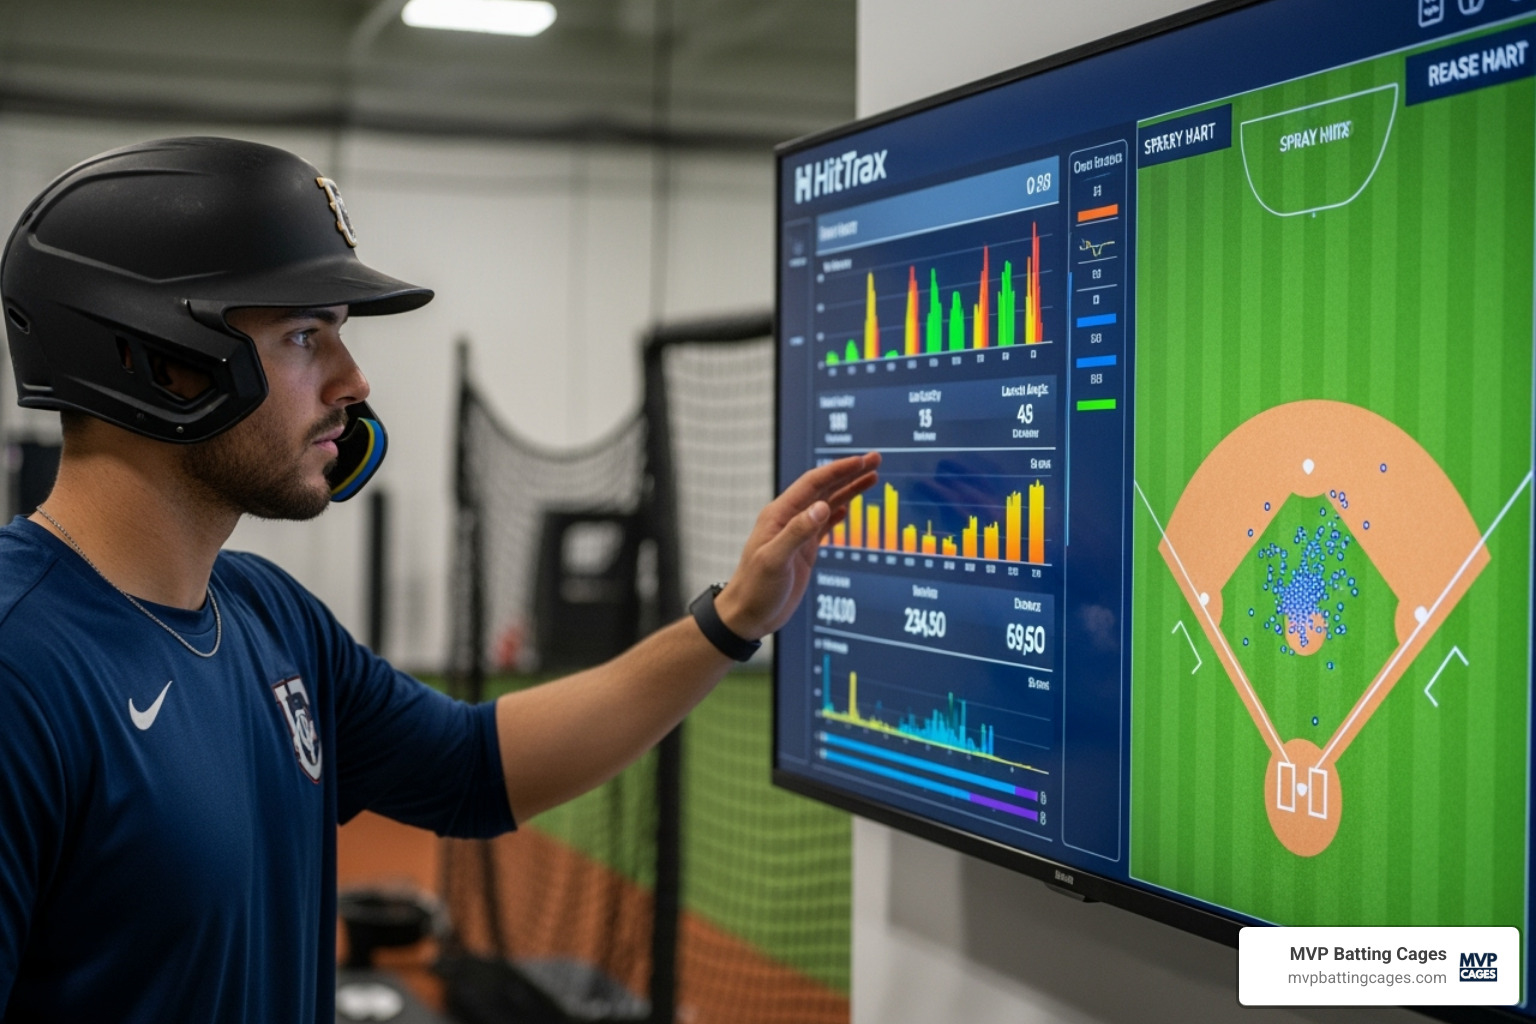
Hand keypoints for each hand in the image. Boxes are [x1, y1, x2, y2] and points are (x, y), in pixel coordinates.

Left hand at [714, 453, 879, 639]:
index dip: (839, 470)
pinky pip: (824, 525)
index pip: (813, 484)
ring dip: (848, 490)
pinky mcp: (803, 550)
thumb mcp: (774, 560)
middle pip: (823, 488)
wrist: (748, 615)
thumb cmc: (755, 589)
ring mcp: (797, 534)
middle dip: (849, 473)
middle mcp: (789, 519)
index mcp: (779, 515)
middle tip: (874, 460)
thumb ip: (797, 532)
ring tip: (871, 478)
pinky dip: (838, 513)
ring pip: (827, 504)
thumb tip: (822, 507)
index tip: (862, 461)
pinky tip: (849, 508)